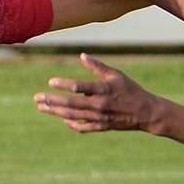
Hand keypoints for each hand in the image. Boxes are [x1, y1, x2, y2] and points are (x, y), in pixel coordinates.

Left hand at [34, 53, 157, 134]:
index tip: (50, 82)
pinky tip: (62, 118)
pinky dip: (72, 124)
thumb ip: (98, 66)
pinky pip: (83, 127)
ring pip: (73, 116)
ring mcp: (99, 118)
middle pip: (71, 104)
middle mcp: (99, 105)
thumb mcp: (116, 75)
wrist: (145, 113)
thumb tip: (82, 55)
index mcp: (103, 90)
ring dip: (55, 112)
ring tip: (41, 107)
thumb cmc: (130, 90)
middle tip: (37, 98)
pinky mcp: (101, 127)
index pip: (79, 87)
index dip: (64, 85)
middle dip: (52, 101)